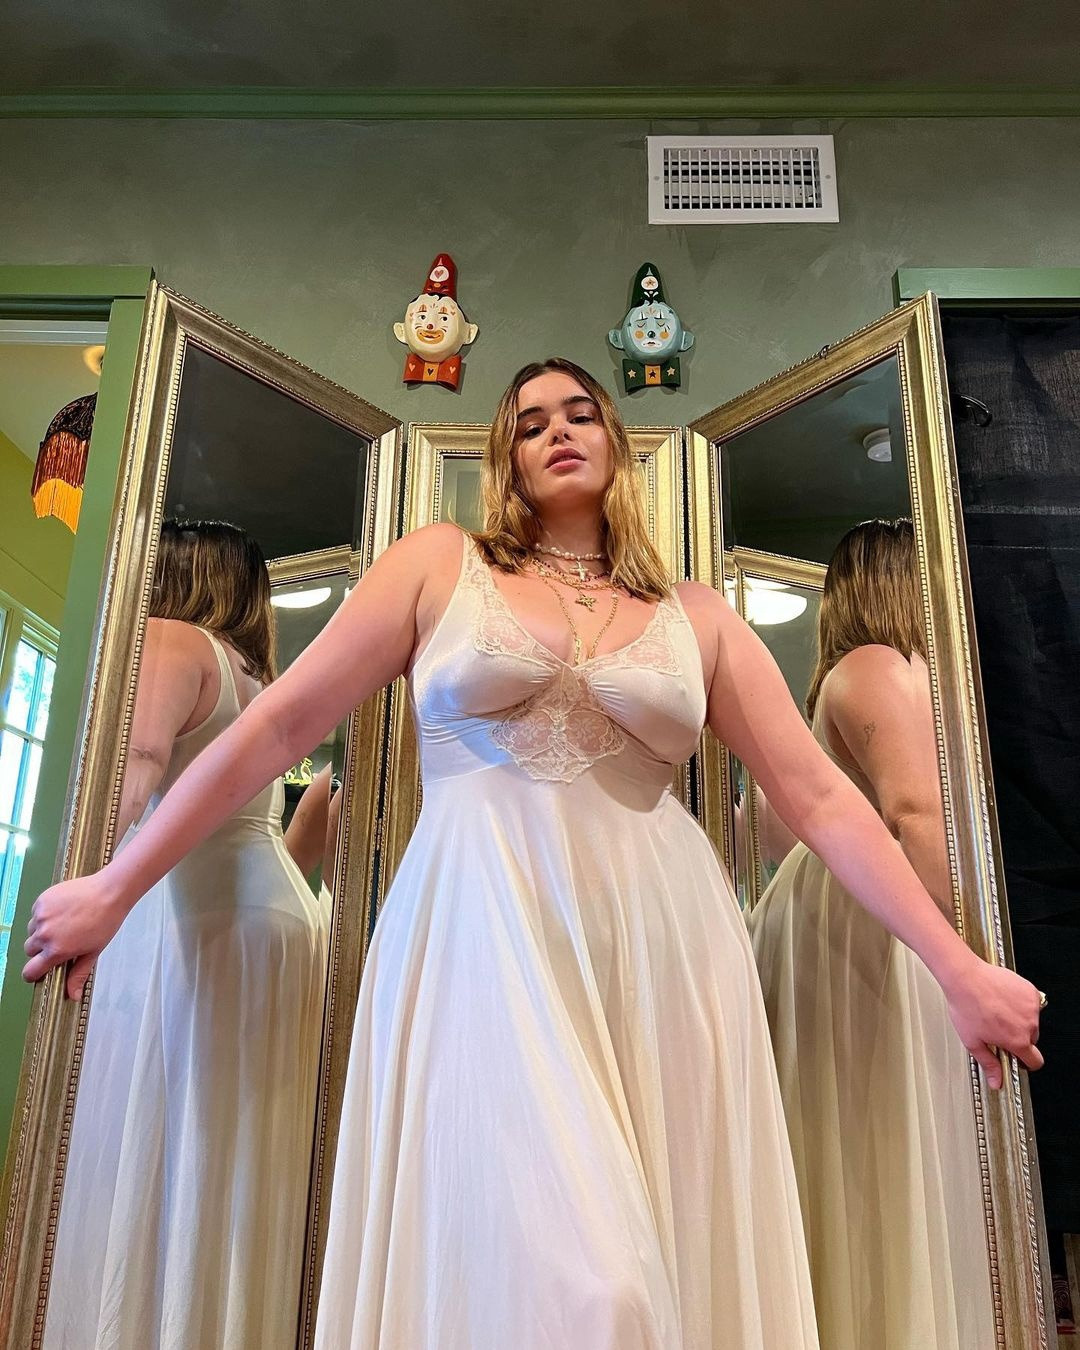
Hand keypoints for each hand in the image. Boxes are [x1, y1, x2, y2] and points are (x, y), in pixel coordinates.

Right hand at [23, 871, 126, 999]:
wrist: (110, 892)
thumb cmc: (106, 920)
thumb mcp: (93, 951)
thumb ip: (78, 974)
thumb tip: (72, 995)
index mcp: (56, 950)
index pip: (30, 971)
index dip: (33, 974)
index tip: (37, 972)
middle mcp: (45, 934)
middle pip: (29, 950)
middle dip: (40, 950)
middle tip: (58, 943)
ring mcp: (41, 916)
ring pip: (32, 930)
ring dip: (41, 931)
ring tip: (63, 925)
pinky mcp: (42, 900)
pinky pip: (36, 912)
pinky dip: (44, 914)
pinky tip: (62, 911)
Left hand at [946, 957, 1042, 1089]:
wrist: (965, 977)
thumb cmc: (966, 1005)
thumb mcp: (973, 1042)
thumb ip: (988, 1064)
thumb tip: (996, 1081)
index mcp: (1017, 1040)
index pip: (1035, 1061)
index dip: (1026, 1063)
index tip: (1018, 1059)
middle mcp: (1029, 1024)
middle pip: (1031, 1040)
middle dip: (1018, 1038)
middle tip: (998, 1029)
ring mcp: (1031, 1007)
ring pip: (1030, 1021)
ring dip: (1019, 1019)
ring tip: (997, 1011)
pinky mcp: (1030, 991)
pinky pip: (1030, 1003)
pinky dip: (1020, 1003)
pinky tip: (1003, 1000)